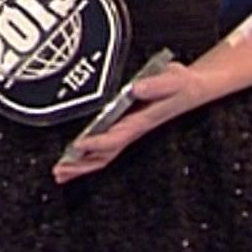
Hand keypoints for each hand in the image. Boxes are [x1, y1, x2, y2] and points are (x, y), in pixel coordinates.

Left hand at [52, 61, 209, 183]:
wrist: (191, 88)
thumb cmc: (180, 85)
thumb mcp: (172, 79)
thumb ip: (155, 84)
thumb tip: (135, 88)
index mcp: (141, 121)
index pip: (116, 137)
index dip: (96, 143)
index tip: (78, 145)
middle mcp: (132, 130)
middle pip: (104, 155)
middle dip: (82, 165)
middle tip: (60, 171)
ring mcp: (128, 131)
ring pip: (102, 155)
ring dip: (81, 165)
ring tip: (61, 173)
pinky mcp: (125, 128)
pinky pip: (104, 147)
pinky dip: (88, 156)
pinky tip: (75, 160)